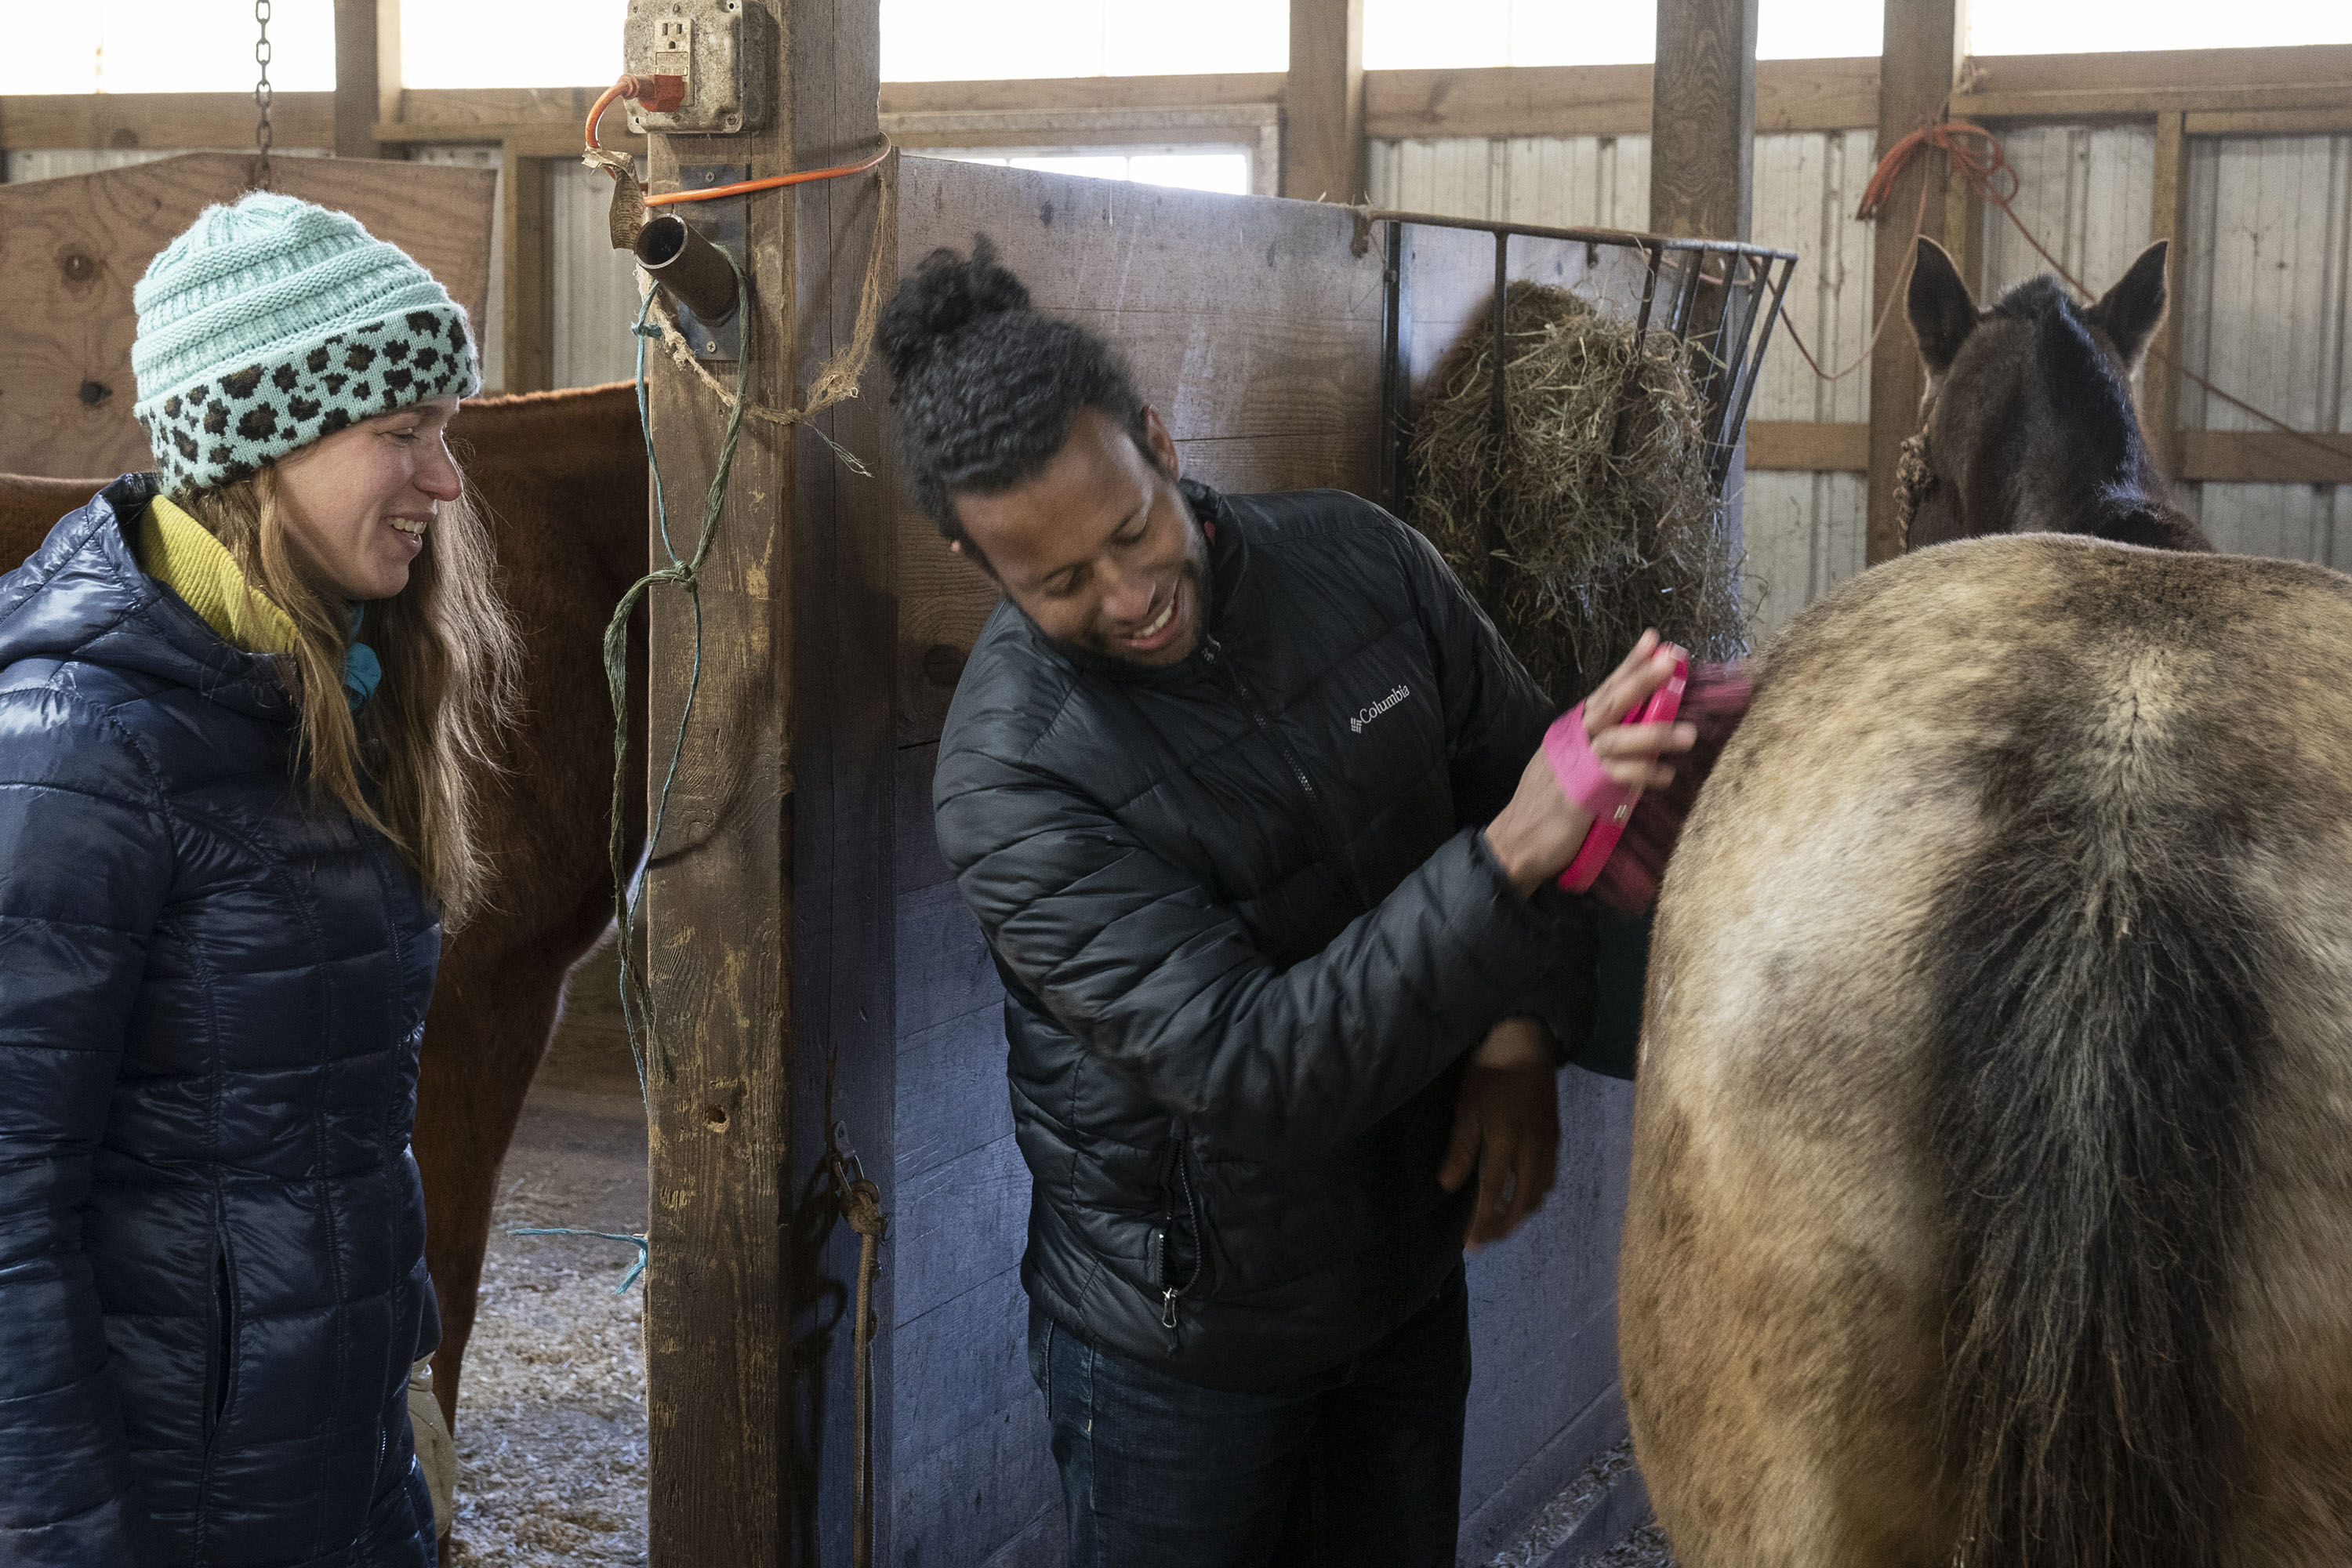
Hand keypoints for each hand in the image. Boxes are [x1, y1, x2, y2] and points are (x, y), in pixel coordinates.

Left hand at [1438, 1017, 1559, 1249]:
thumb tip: (1449, 1186)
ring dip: (1521, 1211)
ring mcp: (1548, 1143)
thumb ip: (1461, 1148)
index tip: (1471, 1244)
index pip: (1494, 1193)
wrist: (1527, 1042)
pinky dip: (1535, 1193)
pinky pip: (1549, 1176)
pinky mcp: (1555, 1136)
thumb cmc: (1489, 1071)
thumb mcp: (1467, 1107)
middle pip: (1524, 1200)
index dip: (1483, 1221)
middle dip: (1505, 1224)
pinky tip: (1522, 1193)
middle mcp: (1533, 1149)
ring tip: (1501, 1221)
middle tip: (1486, 1239)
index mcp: (1507, 1141)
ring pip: (1540, 1191)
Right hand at [1483, 630, 1698, 896]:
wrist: (1517, 841)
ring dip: (1655, 733)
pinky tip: (1666, 775)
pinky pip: (1619, 777)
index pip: (1604, 691)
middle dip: (1641, 679)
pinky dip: (1645, 774)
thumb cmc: (1547, 804)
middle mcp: (1572, 739)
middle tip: (1670, 660)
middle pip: (1610, 703)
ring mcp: (1576, 764)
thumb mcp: (1570, 763)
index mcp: (1571, 730)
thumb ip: (1598, 746)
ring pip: (1618, 739)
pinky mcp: (1582, 792)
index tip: (1654, 640)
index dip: (1629, 665)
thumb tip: (1637, 732)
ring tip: (1689, 733)